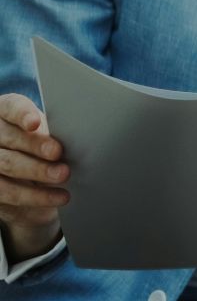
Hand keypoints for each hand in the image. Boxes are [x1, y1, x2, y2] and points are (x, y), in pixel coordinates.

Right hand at [0, 94, 66, 262]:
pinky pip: (8, 192)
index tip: (35, 123)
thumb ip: (56, 130)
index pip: (11, 108)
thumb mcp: (50, 134)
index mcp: (7, 112)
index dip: (22, 115)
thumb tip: (81, 131)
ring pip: (7, 164)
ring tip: (63, 175)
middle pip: (11, 138)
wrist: (34, 181)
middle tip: (58, 153)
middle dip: (36, 146)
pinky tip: (58, 196)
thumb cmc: (46, 145)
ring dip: (38, 171)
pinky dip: (36, 196)